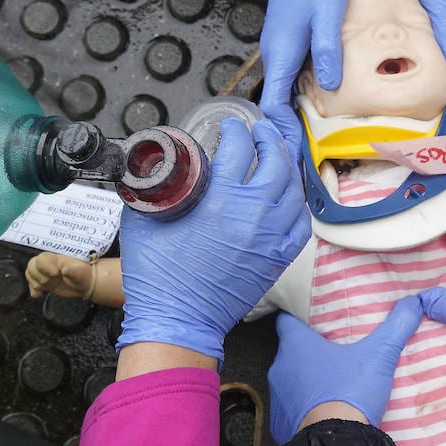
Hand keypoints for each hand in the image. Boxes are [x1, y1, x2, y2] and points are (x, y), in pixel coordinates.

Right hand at [26, 252, 91, 298]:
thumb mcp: (82, 273)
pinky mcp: (44, 281)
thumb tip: (65, 270)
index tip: (55, 274)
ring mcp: (45, 272)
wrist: (86, 284)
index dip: (44, 266)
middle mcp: (49, 263)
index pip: (42, 258)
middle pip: (32, 264)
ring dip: (35, 282)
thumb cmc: (85, 275)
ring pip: (30, 272)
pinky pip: (32, 282)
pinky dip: (33, 289)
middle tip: (49, 281)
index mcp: (57, 257)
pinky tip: (39, 294)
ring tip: (44, 288)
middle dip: (38, 275)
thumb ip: (74, 271)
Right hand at [117, 118, 309, 364]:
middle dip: (269, 139)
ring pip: (294, 190)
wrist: (179, 319)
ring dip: (287, 166)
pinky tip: (289, 196)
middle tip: (262, 130)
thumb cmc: (158, 274)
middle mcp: (253, 214)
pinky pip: (301, 223)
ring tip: (277, 156)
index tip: (232, 125)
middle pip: (276, 161)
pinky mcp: (278, 258)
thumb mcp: (144, 219)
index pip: (239, 148)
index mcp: (220, 199)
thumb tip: (161, 167)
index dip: (237, 130)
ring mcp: (271, 237)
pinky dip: (297, 204)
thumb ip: (155, 187)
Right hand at [258, 0, 349, 158]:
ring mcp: (280, 44)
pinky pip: (291, 71)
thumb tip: (329, 86)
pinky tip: (322, 96)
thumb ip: (328, 51)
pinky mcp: (288, 37)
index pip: (273, 103)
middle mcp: (276, 51)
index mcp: (281, 51)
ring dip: (295, 109)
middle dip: (289, 126)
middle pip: (277, 99)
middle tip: (308, 150)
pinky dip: (300, 90)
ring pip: (284, 86)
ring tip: (316, 131)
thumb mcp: (328, 13)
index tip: (294, 152)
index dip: (282, 130)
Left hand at [268, 296, 422, 444]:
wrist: (335, 445)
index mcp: (296, 346)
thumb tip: (414, 302)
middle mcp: (279, 368)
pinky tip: (323, 412)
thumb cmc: (350, 392)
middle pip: (291, 351)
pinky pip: (290, 411)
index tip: (313, 318)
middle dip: (308, 351)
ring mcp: (277, 399)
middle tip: (333, 351)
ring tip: (331, 383)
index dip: (298, 317)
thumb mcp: (379, 356)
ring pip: (290, 382)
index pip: (286, 321)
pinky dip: (303, 410)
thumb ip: (396, 326)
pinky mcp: (279, 425)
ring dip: (305, 382)